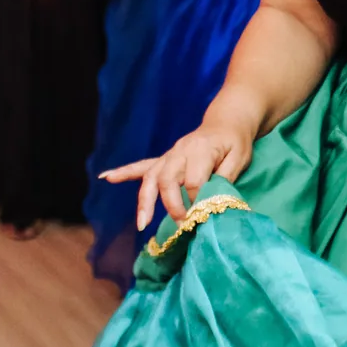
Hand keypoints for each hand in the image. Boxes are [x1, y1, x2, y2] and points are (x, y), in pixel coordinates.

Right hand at [102, 121, 256, 229]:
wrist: (226, 121)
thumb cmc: (235, 142)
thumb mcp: (240, 158)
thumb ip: (226, 177)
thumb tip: (213, 201)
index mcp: (201, 150)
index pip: (195, 180)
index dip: (198, 200)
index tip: (204, 214)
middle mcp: (180, 151)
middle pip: (168, 180)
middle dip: (172, 205)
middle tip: (181, 224)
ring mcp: (169, 155)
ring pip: (151, 177)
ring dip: (145, 201)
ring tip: (142, 223)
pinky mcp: (163, 159)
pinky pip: (142, 166)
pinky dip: (124, 172)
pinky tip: (106, 177)